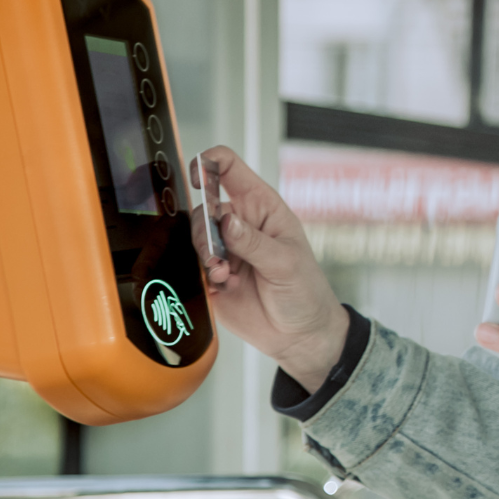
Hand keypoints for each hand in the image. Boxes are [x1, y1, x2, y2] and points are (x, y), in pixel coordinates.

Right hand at [191, 146, 349, 392]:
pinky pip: (193, 266)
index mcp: (262, 208)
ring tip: (224, 272)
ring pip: (195, 236)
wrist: (299, 335)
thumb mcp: (286, 263)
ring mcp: (225, 250)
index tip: (198, 176)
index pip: (229, 169)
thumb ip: (253, 242)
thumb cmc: (305, 292)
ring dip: (204, 254)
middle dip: (205, 228)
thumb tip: (226, 220)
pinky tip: (224, 284)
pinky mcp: (211, 275)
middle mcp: (240, 224)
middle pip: (204, 207)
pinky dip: (204, 274)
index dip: (209, 164)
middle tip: (218, 252)